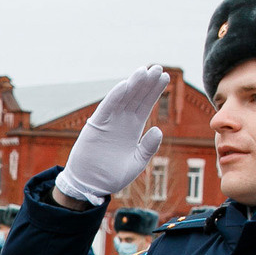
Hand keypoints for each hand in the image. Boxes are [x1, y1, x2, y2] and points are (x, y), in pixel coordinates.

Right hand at [53, 64, 167, 205]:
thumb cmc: (112, 177)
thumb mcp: (136, 163)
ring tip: (145, 70)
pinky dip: (115, 96)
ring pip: (123, 98)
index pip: (146, 105)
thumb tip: (158, 129)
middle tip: (158, 68)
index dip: (155, 91)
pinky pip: (107, 108)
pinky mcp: (96, 126)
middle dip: (147, 83)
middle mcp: (122, 122)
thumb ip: (147, 148)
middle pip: (136, 97)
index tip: (165, 77)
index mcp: (133, 129)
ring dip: (133, 84)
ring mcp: (109, 122)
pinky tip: (125, 84)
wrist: (90, 186)